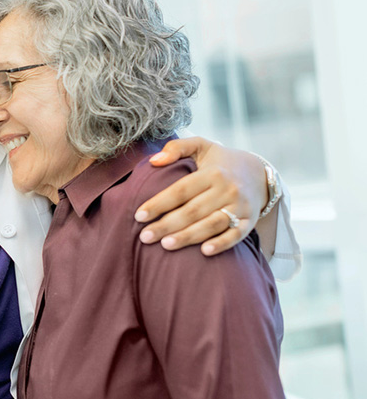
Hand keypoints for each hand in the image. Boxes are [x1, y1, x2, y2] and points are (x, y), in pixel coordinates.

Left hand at [135, 137, 267, 255]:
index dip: (159, 203)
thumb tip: (153, 161)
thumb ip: (176, 148)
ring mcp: (240, 206)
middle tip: (145, 237)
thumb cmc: (220, 162)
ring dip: (188, 237)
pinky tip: (204, 252)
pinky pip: (236, 235)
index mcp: (212, 172)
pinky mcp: (249, 221)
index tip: (139, 216)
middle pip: (193, 211)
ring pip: (211, 224)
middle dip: (167, 225)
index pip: (181, 190)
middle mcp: (227, 189)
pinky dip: (221, 244)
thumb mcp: (201, 146)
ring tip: (165, 245)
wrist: (259, 173)